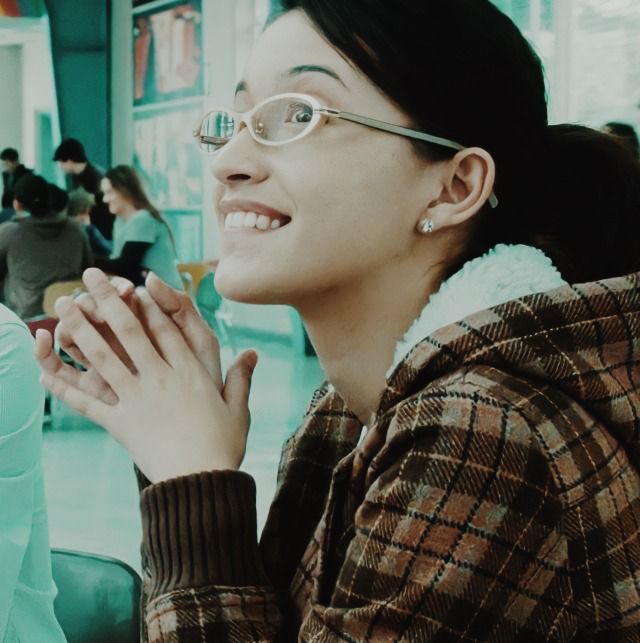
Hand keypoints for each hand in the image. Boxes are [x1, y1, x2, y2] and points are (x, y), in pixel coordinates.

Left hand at [36, 268, 256, 482]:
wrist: (199, 482)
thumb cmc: (223, 445)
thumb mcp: (238, 409)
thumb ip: (242, 377)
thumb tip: (254, 353)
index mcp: (189, 371)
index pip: (165, 327)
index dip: (148, 301)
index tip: (133, 283)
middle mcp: (159, 378)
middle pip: (128, 330)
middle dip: (107, 299)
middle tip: (90, 275)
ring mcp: (136, 398)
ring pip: (103, 356)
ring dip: (80, 328)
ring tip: (63, 305)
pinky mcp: (119, 422)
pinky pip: (86, 401)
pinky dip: (64, 386)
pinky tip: (44, 371)